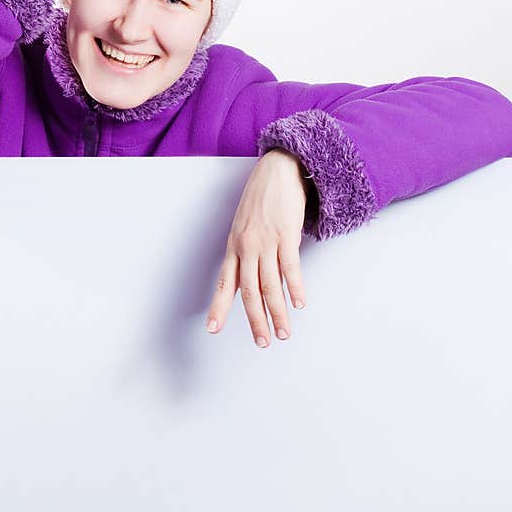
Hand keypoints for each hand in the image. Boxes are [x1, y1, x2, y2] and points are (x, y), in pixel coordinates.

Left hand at [205, 148, 308, 346]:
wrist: (277, 169)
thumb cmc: (260, 198)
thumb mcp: (244, 226)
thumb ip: (245, 252)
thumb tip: (250, 278)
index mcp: (234, 247)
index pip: (223, 283)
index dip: (218, 307)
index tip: (213, 329)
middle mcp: (246, 247)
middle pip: (248, 291)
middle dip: (255, 320)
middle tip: (262, 342)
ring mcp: (266, 241)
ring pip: (269, 284)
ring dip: (277, 312)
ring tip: (283, 333)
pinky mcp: (286, 234)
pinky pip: (290, 266)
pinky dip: (294, 287)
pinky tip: (298, 303)